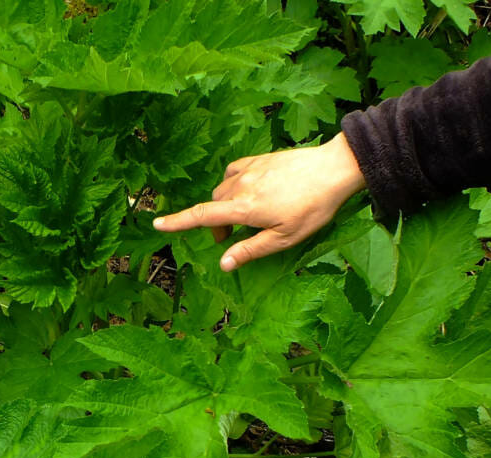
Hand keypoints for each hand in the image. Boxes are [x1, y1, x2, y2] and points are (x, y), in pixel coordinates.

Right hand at [153, 132, 365, 270]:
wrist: (333, 169)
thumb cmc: (312, 208)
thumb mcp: (284, 238)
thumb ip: (250, 250)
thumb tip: (223, 264)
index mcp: (245, 208)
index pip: (203, 216)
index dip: (177, 222)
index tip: (157, 223)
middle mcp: (241, 186)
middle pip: (214, 205)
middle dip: (217, 224)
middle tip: (234, 239)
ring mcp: (250, 170)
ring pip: (223, 189)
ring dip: (225, 205)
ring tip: (246, 218)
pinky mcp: (259, 159)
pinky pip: (234, 172)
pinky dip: (232, 185)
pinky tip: (248, 192)